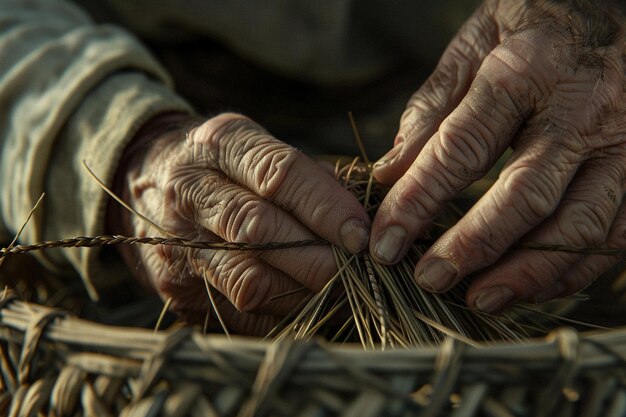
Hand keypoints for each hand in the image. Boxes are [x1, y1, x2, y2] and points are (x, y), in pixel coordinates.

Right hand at [109, 113, 368, 333]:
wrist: (145, 183)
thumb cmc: (222, 165)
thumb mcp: (257, 146)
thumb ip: (308, 177)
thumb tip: (360, 219)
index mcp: (218, 144)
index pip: (278, 175)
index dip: (326, 207)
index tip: (360, 233)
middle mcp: (189, 192)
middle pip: (260, 230)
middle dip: (318, 256)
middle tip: (354, 267)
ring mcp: (176, 243)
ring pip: (249, 281)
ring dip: (303, 290)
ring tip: (335, 286)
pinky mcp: (175, 288)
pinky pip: (239, 313)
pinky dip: (280, 312)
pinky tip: (301, 299)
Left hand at [371, 0, 625, 311]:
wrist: (612, 4)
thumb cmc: (536, 21)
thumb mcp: (476, 43)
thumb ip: (432, 108)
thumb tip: (390, 171)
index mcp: (526, 70)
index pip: (461, 149)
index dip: (418, 202)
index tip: (385, 241)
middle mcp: (581, 109)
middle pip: (525, 195)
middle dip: (473, 247)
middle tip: (429, 280)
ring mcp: (623, 141)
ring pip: (580, 225)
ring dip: (527, 272)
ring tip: (480, 299)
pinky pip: (615, 232)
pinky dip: (572, 267)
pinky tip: (531, 285)